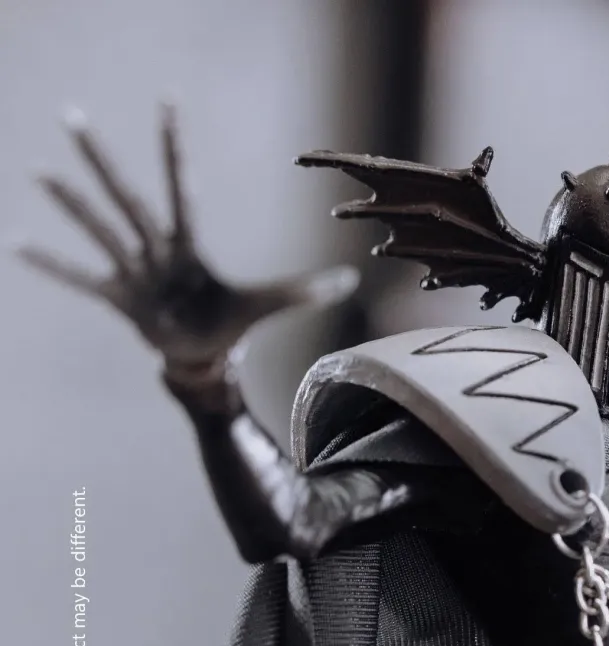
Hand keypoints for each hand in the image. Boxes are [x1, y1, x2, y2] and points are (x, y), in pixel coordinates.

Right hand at [17, 106, 356, 378]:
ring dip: (71, 204)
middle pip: (127, 196)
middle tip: (71, 116)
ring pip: (100, 229)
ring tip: (39, 174)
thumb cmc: (229, 323)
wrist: (203, 358)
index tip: (166, 99)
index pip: (182, 184)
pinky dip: (53, 265)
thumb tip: (350, 280)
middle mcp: (157, 248)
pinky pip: (82, 279)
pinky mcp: (122, 299)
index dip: (173, 145)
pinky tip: (18, 245)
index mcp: (190, 242)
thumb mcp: (267, 304)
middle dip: (102, 159)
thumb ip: (304, 291)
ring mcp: (136, 271)